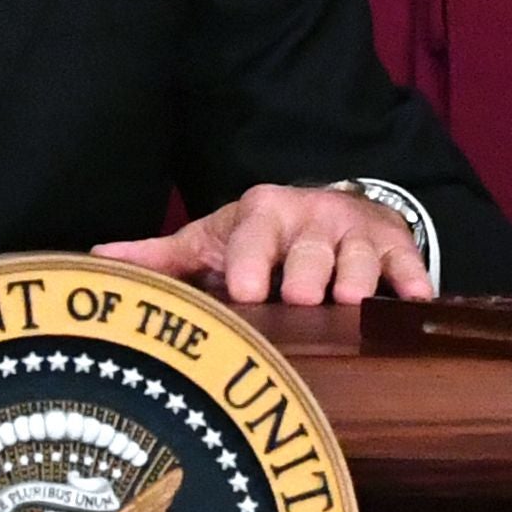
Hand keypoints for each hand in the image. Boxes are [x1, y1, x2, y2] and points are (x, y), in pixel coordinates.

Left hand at [99, 183, 433, 306]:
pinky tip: (415, 301)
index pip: (253, 236)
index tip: (244, 291)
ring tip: (350, 301)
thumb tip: (96, 258)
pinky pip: (407, 264)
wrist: (330, 209)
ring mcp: (355, 231)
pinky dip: (413, 282)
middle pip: (308, 250)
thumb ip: (162, 254)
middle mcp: (311, 215)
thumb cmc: (260, 238)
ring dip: (357, 277)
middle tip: (301, 300)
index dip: (250, 262)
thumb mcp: (211, 239)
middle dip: (305, 274)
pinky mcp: (396, 246)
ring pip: (359, 255)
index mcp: (262, 212)